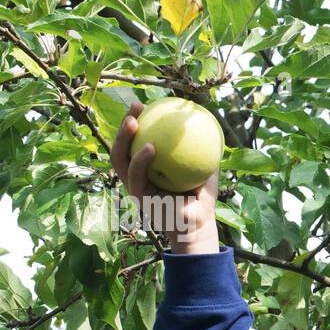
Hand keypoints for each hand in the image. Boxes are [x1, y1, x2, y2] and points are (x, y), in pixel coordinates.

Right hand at [110, 99, 219, 252]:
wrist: (200, 226)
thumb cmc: (202, 198)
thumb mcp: (205, 169)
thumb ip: (203, 149)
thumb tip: (209, 122)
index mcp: (148, 167)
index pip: (136, 141)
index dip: (138, 122)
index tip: (146, 104)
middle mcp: (137, 176)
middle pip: (122, 146)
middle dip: (124, 124)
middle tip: (136, 107)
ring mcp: (135, 186)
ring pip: (119, 159)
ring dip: (123, 138)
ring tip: (134, 122)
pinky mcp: (139, 198)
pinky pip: (135, 176)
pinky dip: (140, 160)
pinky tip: (149, 147)